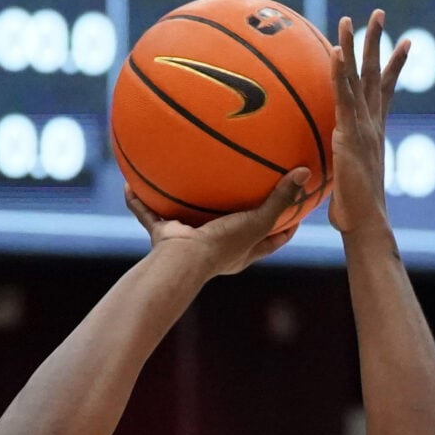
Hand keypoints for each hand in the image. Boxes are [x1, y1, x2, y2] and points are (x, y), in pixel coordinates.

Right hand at [126, 171, 310, 277]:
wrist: (183, 262)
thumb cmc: (223, 245)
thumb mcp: (258, 221)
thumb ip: (281, 198)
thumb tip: (306, 172)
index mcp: (241, 251)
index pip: (270, 242)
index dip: (285, 230)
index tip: (297, 214)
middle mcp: (216, 248)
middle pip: (231, 231)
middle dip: (237, 216)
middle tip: (246, 192)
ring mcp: (188, 242)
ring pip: (188, 221)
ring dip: (183, 205)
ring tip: (184, 180)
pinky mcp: (163, 236)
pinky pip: (147, 215)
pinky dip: (137, 201)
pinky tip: (129, 182)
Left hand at [329, 11, 411, 236]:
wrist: (365, 224)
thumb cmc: (355, 214)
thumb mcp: (346, 183)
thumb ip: (339, 169)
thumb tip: (320, 173)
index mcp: (375, 132)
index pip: (386, 91)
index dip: (395, 66)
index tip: (404, 43)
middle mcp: (373, 124)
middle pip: (377, 74)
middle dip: (378, 42)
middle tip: (379, 14)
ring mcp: (363, 127)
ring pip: (360, 79)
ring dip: (355, 46)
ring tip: (350, 19)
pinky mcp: (351, 135)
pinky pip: (344, 98)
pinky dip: (341, 74)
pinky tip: (337, 51)